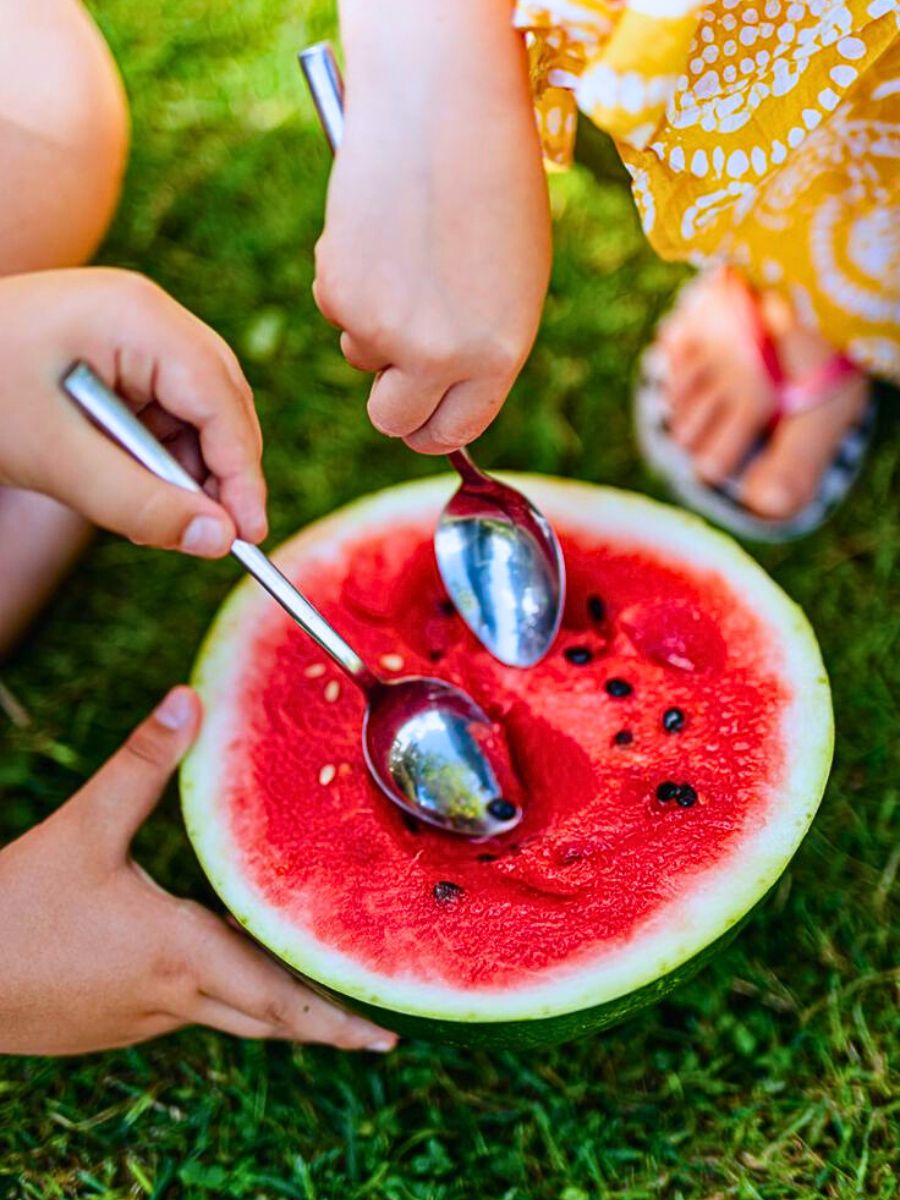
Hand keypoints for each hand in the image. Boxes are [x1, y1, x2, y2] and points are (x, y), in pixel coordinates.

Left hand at [0, 268, 266, 556]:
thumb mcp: (56, 459)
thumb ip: (140, 503)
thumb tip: (218, 542)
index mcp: (137, 318)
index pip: (219, 398)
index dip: (240, 470)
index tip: (246, 535)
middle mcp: (148, 316)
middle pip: (221, 402)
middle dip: (218, 472)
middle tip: (209, 536)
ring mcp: (135, 333)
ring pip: (198, 414)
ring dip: (185, 471)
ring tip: (147, 518)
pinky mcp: (120, 357)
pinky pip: (165, 414)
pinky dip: (158, 459)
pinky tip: (130, 490)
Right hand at [0, 687, 397, 1054]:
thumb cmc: (13, 909)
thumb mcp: (83, 827)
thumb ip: (142, 763)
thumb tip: (188, 698)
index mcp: (179, 952)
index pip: (278, 998)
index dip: (336, 1020)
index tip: (386, 1040)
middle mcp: (170, 996)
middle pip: (265, 1018)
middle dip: (321, 1024)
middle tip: (372, 1037)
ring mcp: (136, 1020)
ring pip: (226, 1015)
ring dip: (272, 1008)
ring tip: (311, 999)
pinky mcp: (107, 1027)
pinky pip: (184, 1011)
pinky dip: (220, 998)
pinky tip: (215, 971)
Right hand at [315, 0, 551, 453]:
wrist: (442, 111)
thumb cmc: (492, 187)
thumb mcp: (512, 284)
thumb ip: (479, 345)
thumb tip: (440, 386)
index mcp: (497, 355)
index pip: (454, 432)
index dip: (433, 432)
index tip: (422, 425)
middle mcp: (440, 356)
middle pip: (394, 420)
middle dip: (393, 405)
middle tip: (395, 373)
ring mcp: (383, 330)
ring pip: (362, 356)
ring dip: (374, 327)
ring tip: (404, 257)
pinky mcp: (338, 295)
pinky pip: (336, 311)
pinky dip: (350, 282)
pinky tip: (377, 233)